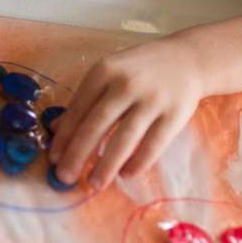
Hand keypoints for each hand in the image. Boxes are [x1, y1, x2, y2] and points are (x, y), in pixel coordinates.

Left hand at [49, 37, 204, 187]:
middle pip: (97, 124)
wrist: (187, 58)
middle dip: (78, 154)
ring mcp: (152, 99)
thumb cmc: (140, 70)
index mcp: (105, 70)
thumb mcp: (109, 74)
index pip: (78, 108)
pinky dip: (138, 162)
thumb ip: (84, 100)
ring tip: (95, 183)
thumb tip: (55, 130)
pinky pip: (153, 144)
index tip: (53, 158)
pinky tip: (126, 175)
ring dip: (107, 165)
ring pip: (125, 138)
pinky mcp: (175, 114)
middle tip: (65, 177)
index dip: (64, 136)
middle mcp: (126, 83)